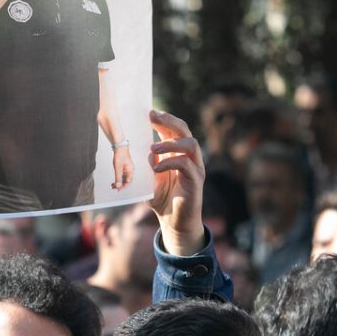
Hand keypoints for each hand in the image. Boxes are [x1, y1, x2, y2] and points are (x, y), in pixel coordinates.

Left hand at [110, 146, 134, 190]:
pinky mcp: (124, 167)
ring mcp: (127, 169)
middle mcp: (130, 170)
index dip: (123, 186)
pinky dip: (118, 178)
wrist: (119, 147)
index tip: (118, 189)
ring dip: (118, 182)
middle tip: (114, 188)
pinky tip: (114, 180)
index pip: (128, 181)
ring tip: (112, 185)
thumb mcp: (118, 167)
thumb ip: (118, 177)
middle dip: (120, 185)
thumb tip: (118, 186)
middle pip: (126, 181)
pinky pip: (122, 175)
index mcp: (130, 170)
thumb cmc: (120, 155)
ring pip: (124, 178)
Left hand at [148, 110, 206, 256]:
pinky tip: (156, 168)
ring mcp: (195, 168)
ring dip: (170, 143)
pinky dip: (170, 162)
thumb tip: (140, 151)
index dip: (164, 120)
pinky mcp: (196, 181)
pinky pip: (187, 165)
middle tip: (153, 116)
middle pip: (185, 131)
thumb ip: (145, 164)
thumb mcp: (149, 178)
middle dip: (169, 121)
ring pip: (191, 144)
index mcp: (178, 153)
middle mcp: (190, 158)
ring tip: (152, 149)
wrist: (173, 222)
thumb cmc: (162, 198)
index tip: (149, 112)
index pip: (175, 130)